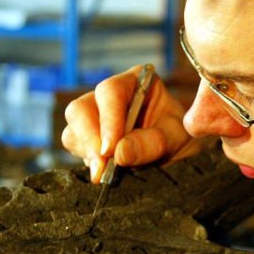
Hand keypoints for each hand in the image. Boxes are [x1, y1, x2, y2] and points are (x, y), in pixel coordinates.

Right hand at [62, 65, 198, 181]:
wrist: (177, 154)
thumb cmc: (180, 137)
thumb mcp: (177, 139)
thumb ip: (153, 143)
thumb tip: (119, 152)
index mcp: (136, 81)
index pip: (111, 91)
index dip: (108, 119)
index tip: (111, 148)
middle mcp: (110, 95)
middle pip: (81, 108)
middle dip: (90, 139)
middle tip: (104, 166)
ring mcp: (94, 114)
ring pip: (73, 128)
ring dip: (87, 152)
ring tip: (107, 172)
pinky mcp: (86, 136)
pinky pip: (73, 145)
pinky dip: (87, 160)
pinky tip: (106, 169)